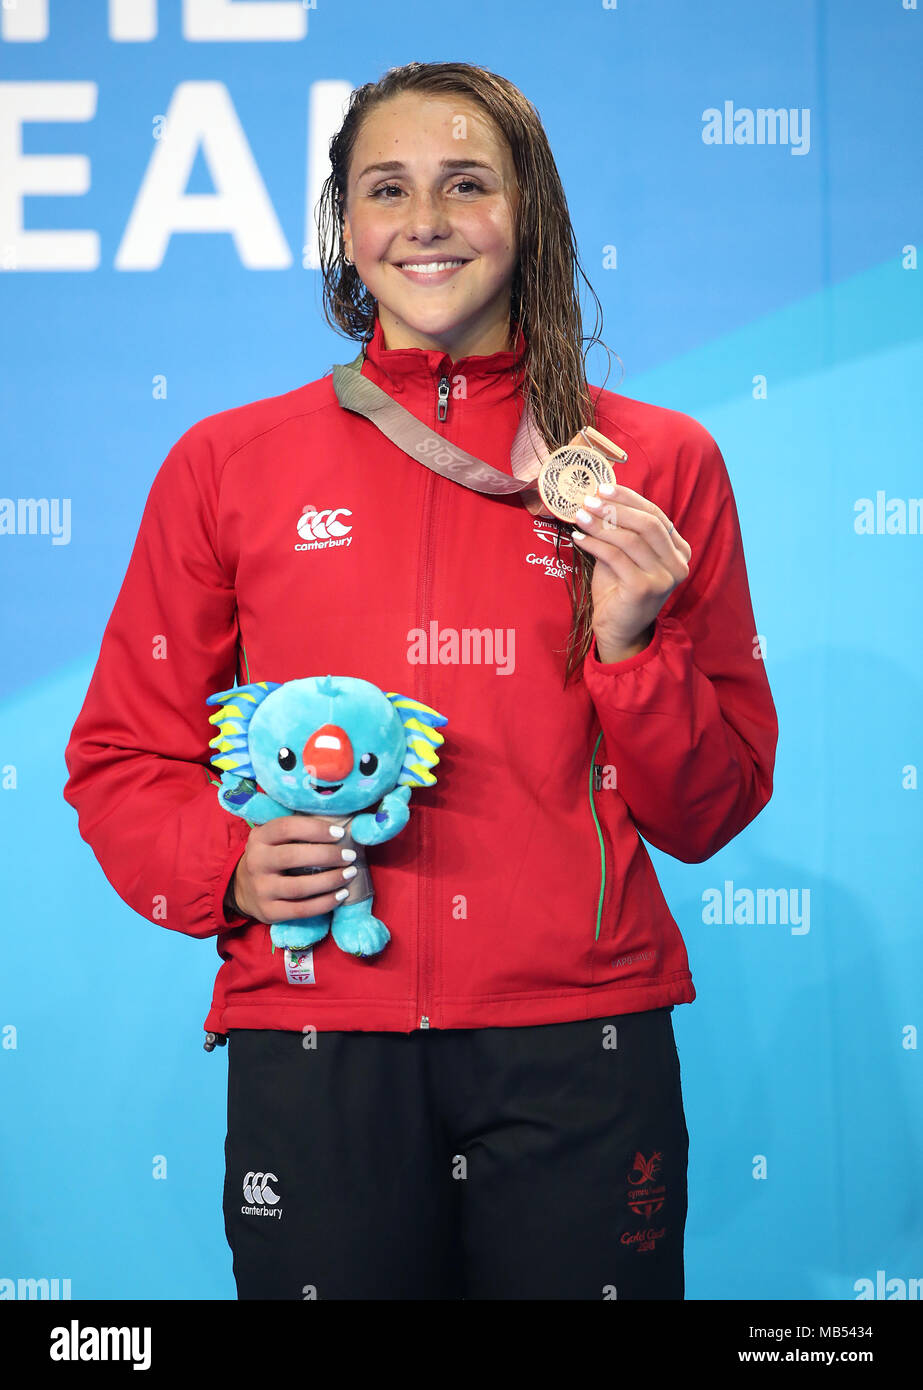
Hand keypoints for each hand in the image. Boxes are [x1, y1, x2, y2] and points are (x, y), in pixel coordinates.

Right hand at [229, 815, 358, 923]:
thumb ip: (296, 830)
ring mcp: (261, 889)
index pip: (287, 828)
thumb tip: (338, 822)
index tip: (340, 833)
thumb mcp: (272, 837)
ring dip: (330, 880)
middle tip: (350, 855)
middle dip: (327, 855)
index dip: (316, 829)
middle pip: (293, 856)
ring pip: (299, 887)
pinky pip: (301, 910)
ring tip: (350, 873)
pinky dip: (325, 903)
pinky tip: (341, 895)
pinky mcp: (268, 912)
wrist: (242, 888)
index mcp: (259, 838)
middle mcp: (256, 862)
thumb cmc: (270, 856)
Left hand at [571, 483, 691, 660]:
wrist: (619, 631)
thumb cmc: (619, 590)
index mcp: (679, 551)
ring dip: (601, 524)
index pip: (656, 515)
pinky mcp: (644, 589)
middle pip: (648, 524)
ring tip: (579, 516)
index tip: (603, 488)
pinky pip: (616, 557)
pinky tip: (579, 537)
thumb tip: (599, 497)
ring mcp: (664, 578)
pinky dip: (595, 544)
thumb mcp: (624, 555)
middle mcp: (678, 564)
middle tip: (589, 500)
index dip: (629, 499)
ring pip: (631, 539)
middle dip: (616, 508)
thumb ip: (621, 530)